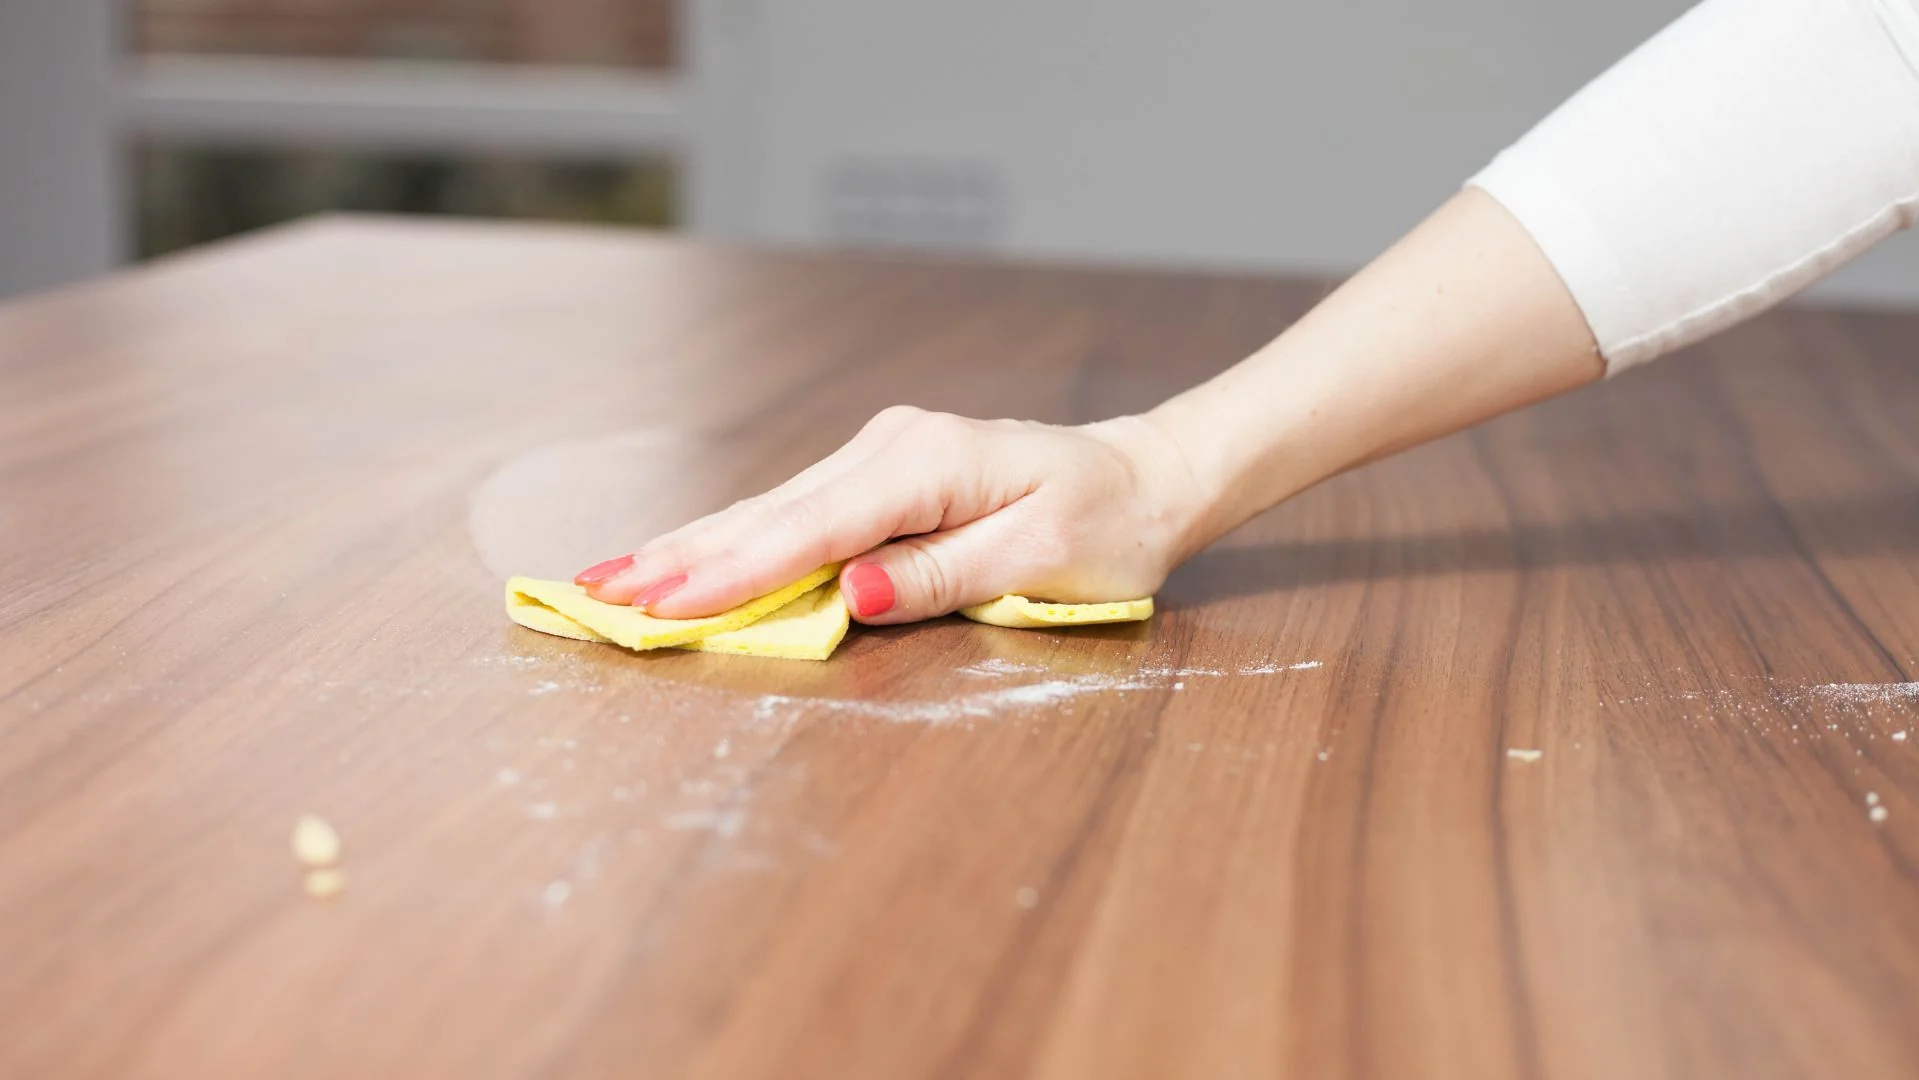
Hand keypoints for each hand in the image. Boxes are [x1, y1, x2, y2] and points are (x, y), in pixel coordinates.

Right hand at [574, 406, 1210, 623]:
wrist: (1142, 478)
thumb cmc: (1105, 527)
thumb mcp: (1041, 560)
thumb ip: (942, 574)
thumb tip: (849, 594)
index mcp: (926, 465)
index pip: (813, 530)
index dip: (734, 572)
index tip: (663, 603)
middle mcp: (890, 448)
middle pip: (770, 512)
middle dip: (681, 556)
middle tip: (595, 591)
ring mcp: (881, 455)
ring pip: (772, 509)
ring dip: (693, 545)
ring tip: (613, 576)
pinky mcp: (881, 474)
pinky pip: (796, 513)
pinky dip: (736, 538)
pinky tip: (685, 555)